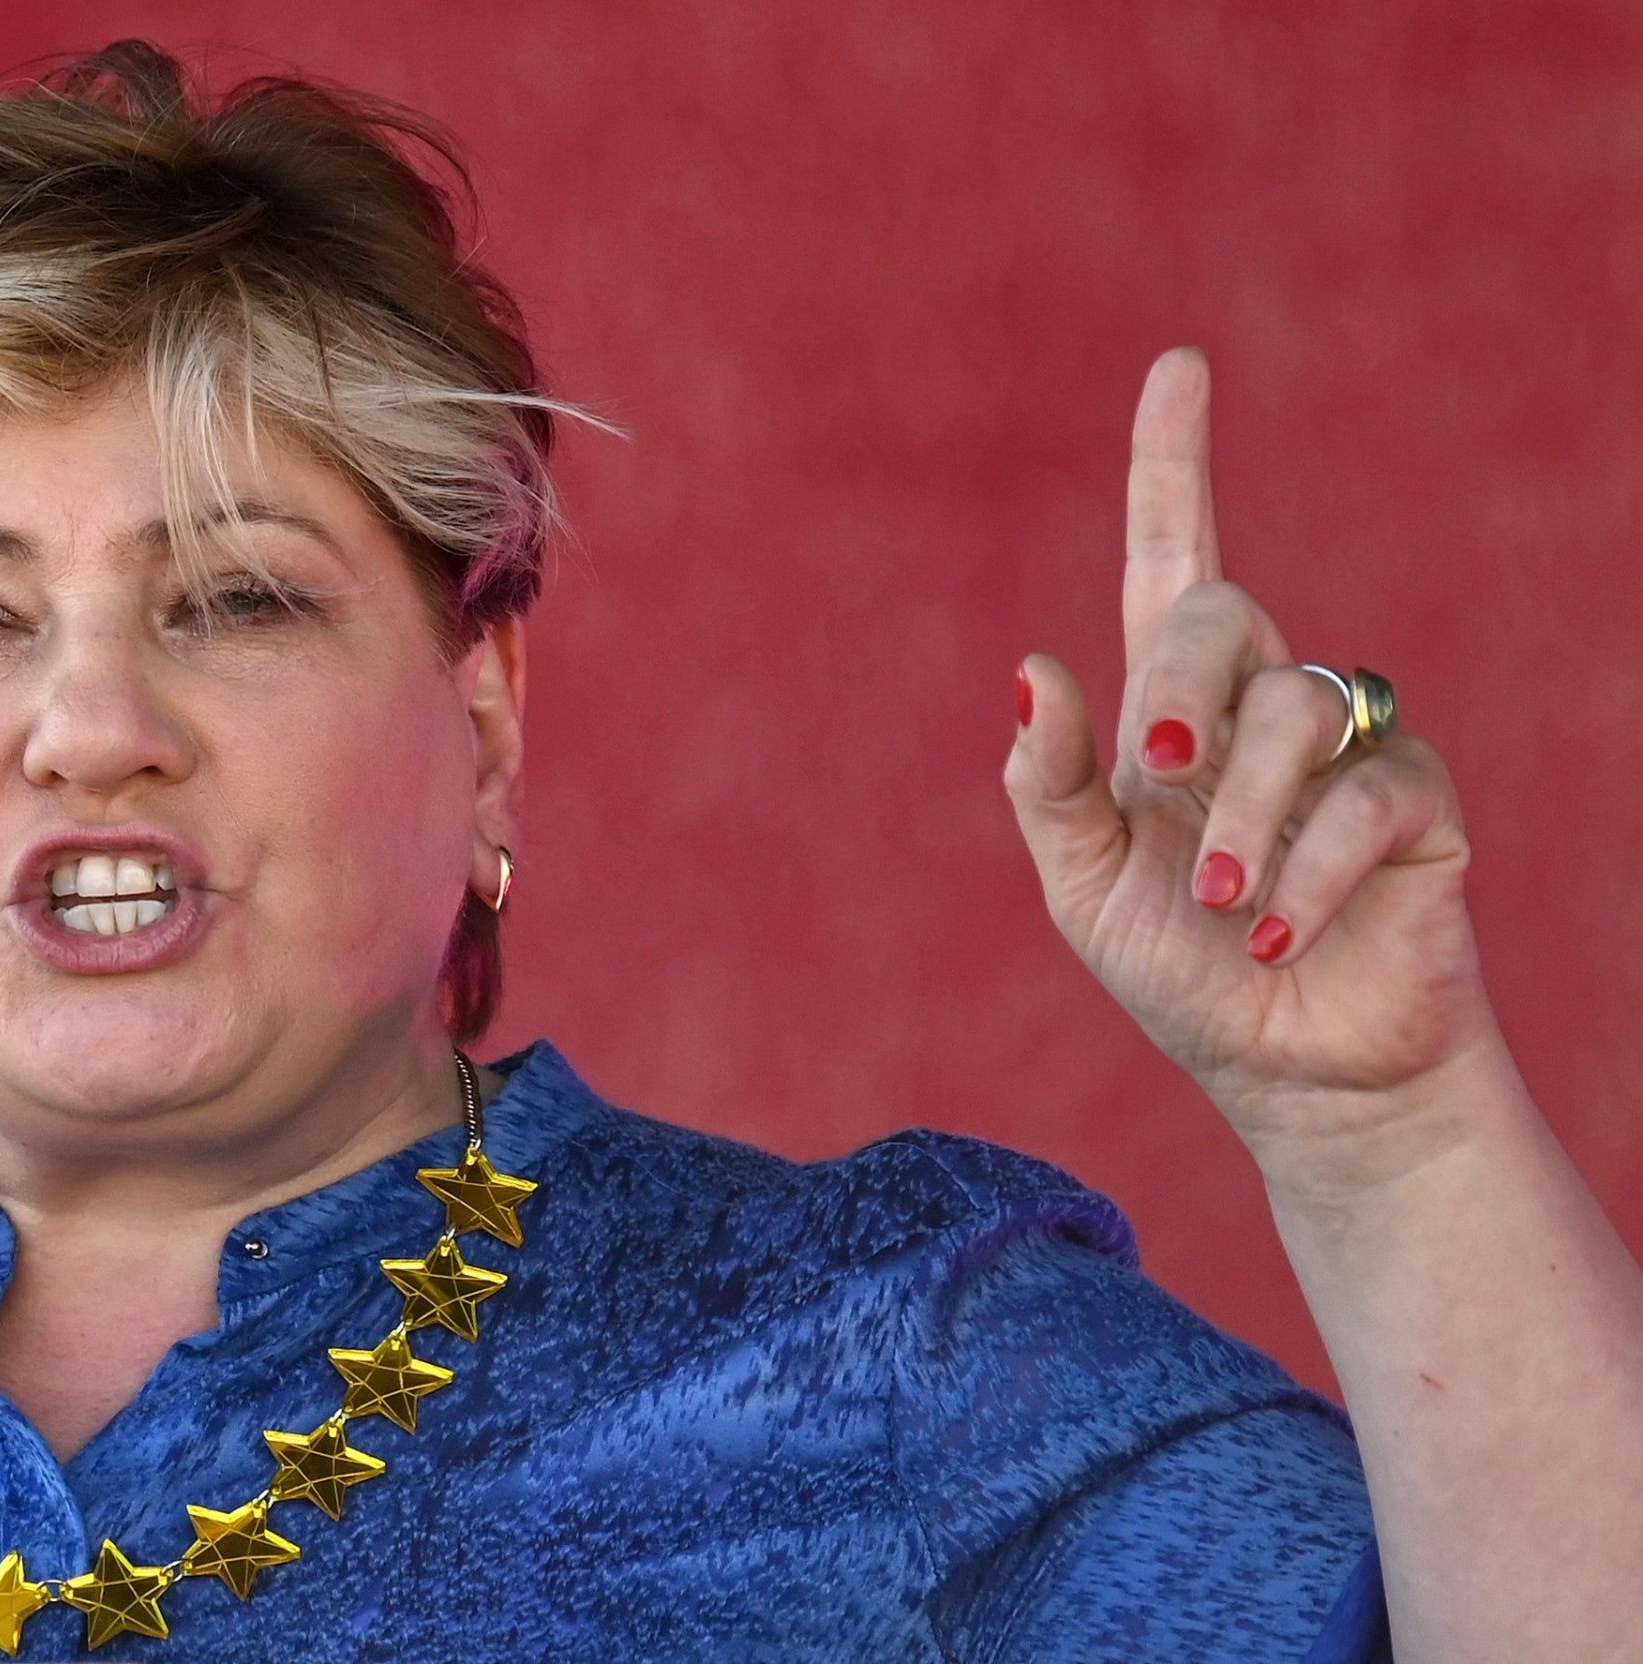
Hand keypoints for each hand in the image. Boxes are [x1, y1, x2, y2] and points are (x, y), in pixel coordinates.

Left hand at [1007, 348, 1500, 1177]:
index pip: (1170, 559)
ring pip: (1296, 708)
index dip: (1173, 464)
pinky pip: (1370, 793)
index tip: (1178, 367)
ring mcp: (1347, 746)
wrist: (1285, 1070)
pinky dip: (1308, 870)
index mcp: (1170, 711)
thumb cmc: (1178, 973)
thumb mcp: (1081, 884)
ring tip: (1219, 902)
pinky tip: (1274, 933)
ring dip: (1244, 816)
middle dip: (1179, 685)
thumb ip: (1044, 781)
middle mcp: (1259, 707)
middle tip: (1159, 767)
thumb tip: (1030, 666)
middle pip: (1220, 614)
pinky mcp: (1419, 802)